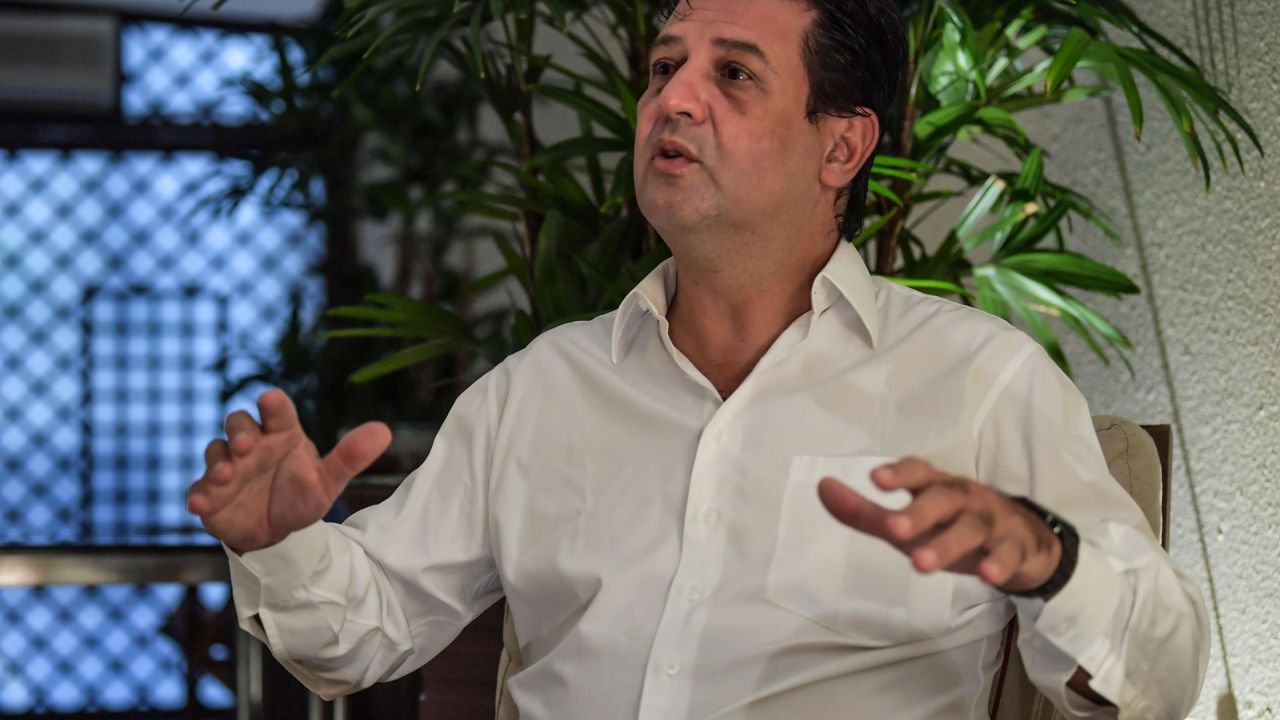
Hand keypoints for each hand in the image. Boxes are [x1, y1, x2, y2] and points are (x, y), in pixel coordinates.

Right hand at [187, 389, 391, 553]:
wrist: (278, 533)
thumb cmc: (302, 495)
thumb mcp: (328, 481)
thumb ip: (351, 457)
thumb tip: (384, 431)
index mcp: (282, 434)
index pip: (277, 411)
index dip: (273, 404)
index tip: (270, 400)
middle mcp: (252, 444)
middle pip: (238, 423)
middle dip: (239, 431)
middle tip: (247, 447)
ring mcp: (228, 467)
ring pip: (215, 451)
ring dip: (218, 462)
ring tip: (226, 477)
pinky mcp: (210, 493)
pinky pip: (199, 489)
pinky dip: (197, 494)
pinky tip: (200, 504)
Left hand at [817, 457, 1061, 592]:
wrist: (1022, 541)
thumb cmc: (950, 525)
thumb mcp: (907, 520)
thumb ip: (864, 510)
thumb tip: (822, 487)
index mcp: (936, 486)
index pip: (919, 472)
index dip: (900, 473)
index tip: (876, 479)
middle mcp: (964, 498)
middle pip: (944, 498)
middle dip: (919, 512)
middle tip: (894, 530)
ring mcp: (991, 521)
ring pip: (972, 527)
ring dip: (948, 544)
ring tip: (921, 564)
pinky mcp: (1015, 547)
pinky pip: (1009, 552)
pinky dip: (1000, 562)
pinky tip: (988, 575)